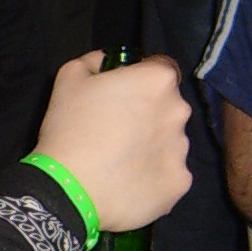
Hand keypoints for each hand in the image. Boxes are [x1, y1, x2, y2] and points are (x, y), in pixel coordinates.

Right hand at [31, 50, 190, 233]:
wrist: (70, 190)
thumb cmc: (70, 127)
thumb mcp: (69, 77)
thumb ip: (94, 60)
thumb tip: (106, 62)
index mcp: (157, 80)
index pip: (161, 69)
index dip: (142, 79)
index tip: (124, 94)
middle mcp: (179, 112)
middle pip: (169, 106)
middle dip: (150, 112)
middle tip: (119, 130)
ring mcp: (182, 150)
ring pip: (171, 141)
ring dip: (153, 145)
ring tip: (122, 161)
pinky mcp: (180, 183)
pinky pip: (170, 174)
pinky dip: (154, 176)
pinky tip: (129, 182)